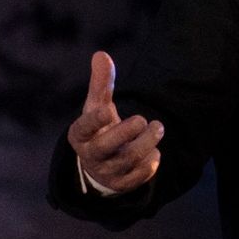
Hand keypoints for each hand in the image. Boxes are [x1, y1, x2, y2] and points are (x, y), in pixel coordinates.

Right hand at [67, 51, 163, 192]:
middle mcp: (90, 155)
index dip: (95, 120)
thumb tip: (101, 54)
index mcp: (80, 135)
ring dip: (145, 144)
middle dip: (125, 134)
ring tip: (158, 128)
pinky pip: (138, 177)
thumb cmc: (101, 128)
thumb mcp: (98, 105)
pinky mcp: (123, 184)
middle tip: (143, 119)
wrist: (102, 164)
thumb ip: (101, 83)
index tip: (108, 110)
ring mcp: (107, 171)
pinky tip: (155, 152)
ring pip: (127, 161)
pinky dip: (150, 164)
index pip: (84, 128)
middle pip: (105, 148)